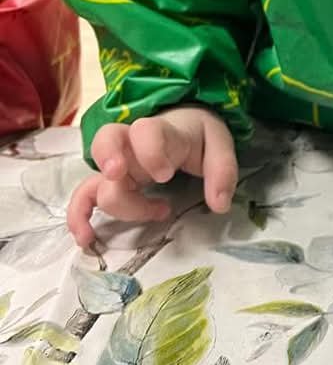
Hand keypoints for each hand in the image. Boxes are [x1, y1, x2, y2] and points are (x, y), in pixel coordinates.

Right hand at [68, 107, 237, 248]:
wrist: (184, 127)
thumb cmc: (198, 137)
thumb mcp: (219, 145)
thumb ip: (222, 172)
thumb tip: (219, 204)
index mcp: (162, 131)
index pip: (147, 130)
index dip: (150, 151)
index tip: (165, 173)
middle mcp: (133, 145)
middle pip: (108, 142)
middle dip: (110, 158)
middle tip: (121, 175)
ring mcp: (118, 164)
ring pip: (96, 175)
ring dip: (108, 201)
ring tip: (126, 221)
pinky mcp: (112, 183)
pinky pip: (86, 195)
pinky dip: (79, 215)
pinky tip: (87, 238)